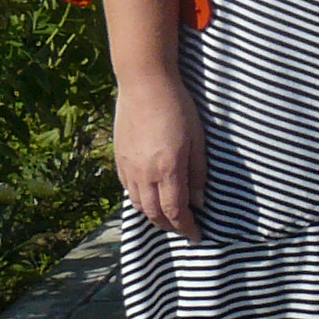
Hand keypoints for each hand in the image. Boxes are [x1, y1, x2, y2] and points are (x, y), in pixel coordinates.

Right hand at [116, 72, 208, 239]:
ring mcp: (128, 167)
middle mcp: (144, 173)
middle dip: (170, 227)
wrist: (144, 83)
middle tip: (184, 229)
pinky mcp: (119, 158)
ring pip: (138, 204)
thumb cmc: (177, 107)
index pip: (175, 212)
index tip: (197, 235)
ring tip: (168, 217)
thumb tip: (200, 201)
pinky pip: (128, 189)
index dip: (186, 228)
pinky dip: (140, 200)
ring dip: (154, 216)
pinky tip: (150, 197)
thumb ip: (198, 172)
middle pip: (154, 214)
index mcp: (167, 169)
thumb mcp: (197, 139)